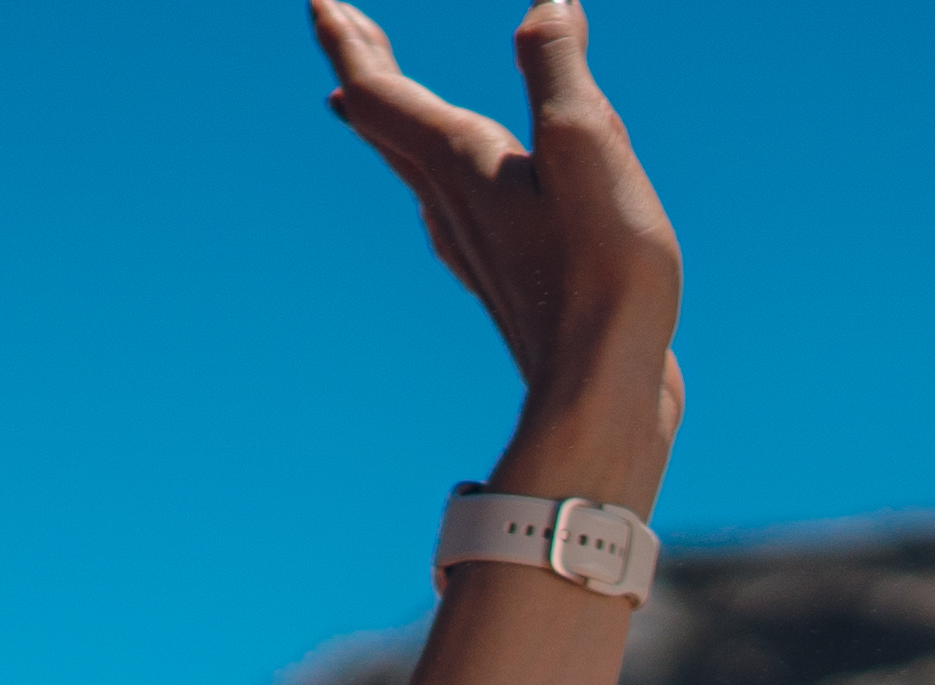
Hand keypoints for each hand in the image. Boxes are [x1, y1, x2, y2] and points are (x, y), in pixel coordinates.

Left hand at [308, 0, 684, 489]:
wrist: (602, 396)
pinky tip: (438, 196)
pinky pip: (447, 206)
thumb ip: (559, 71)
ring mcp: (475, 245)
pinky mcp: (506, 277)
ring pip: (410, 167)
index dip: (348, 40)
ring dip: (386, 122)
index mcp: (462, 165)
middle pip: (386, 124)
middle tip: (333, 23)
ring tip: (359, 100)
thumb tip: (546, 3)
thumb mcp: (587, 149)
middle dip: (360, 65)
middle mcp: (452, 205)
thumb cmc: (600, 276)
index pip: (382, 92)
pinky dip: (432, 173)